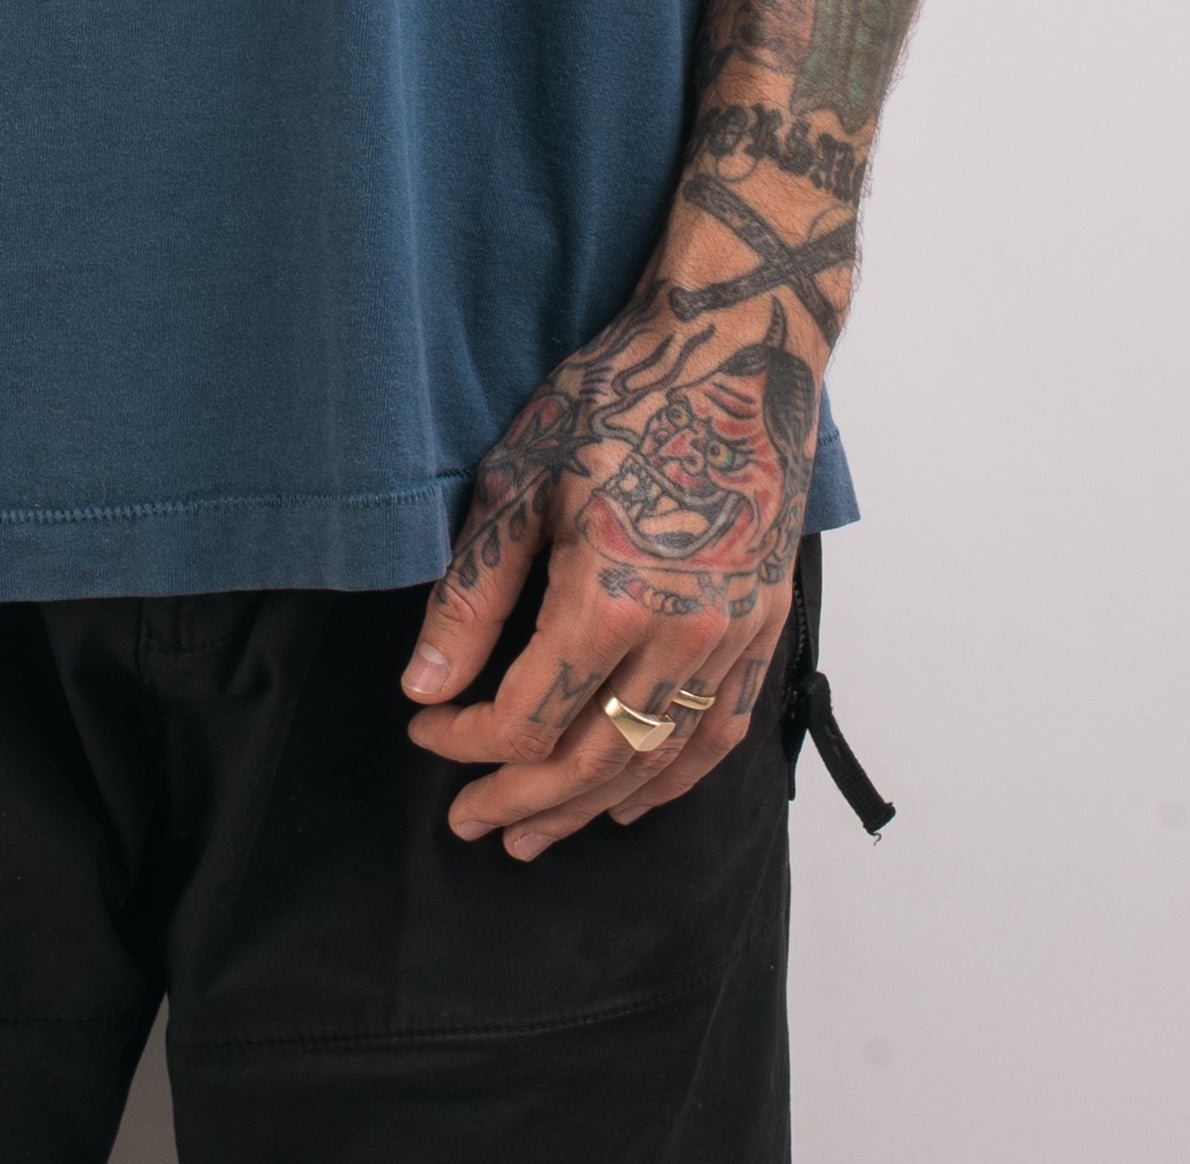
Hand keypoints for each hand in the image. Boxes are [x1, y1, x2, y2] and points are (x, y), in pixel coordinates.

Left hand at [399, 284, 820, 857]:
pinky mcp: (765, 623)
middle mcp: (682, 634)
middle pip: (592, 758)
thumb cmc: (616, 400)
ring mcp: (734, 635)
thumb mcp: (520, 481)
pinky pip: (720, 731)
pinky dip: (674, 778)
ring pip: (657, 758)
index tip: (424, 732)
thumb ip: (473, 596)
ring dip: (592, 806)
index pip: (528, 718)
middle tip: (468, 826)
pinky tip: (635, 799)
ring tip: (536, 837)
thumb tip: (424, 686)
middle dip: (520, 798)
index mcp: (610, 598)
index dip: (467, 742)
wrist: (735, 351)